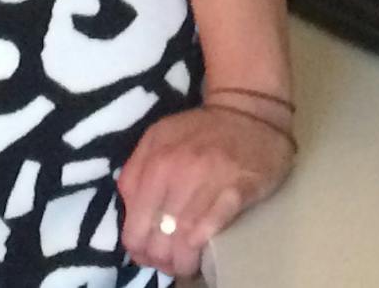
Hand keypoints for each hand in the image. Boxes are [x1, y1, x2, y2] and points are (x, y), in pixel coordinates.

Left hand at [117, 104, 294, 278]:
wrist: (249, 112)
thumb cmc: (200, 131)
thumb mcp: (157, 139)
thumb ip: (136, 171)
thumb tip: (129, 211)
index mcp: (154, 159)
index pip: (135, 223)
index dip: (138, 247)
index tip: (147, 253)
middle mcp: (176, 169)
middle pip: (157, 235)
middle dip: (160, 258)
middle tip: (168, 263)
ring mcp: (207, 178)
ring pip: (183, 236)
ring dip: (182, 259)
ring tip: (184, 264)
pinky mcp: (237, 187)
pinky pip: (212, 224)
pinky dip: (201, 241)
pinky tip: (199, 248)